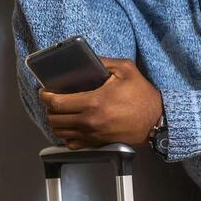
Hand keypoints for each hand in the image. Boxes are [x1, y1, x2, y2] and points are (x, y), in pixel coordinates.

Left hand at [39, 57, 163, 149]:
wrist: (156, 120)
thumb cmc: (141, 95)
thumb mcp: (125, 69)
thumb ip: (103, 61)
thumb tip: (86, 58)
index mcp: (94, 102)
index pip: (58, 103)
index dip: (45, 96)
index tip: (44, 91)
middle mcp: (90, 121)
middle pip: (55, 118)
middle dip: (49, 108)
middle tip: (51, 99)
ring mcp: (93, 135)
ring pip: (60, 132)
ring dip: (55, 121)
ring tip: (58, 111)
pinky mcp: (97, 143)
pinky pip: (72, 143)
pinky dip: (66, 135)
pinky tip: (69, 126)